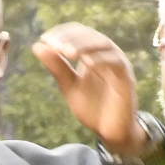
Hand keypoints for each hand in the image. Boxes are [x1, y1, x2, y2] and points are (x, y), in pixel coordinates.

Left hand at [30, 25, 152, 162]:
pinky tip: (85, 63)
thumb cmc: (92, 109)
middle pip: (90, 35)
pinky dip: (100, 59)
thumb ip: (57, 67)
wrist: (110, 132)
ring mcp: (118, 64)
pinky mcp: (126, 77)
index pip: (78, 32)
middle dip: (70, 38)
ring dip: (84, 46)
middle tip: (54, 45)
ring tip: (66, 52)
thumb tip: (37, 46)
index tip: (44, 39)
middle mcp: (107, 54)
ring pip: (103, 44)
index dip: (62, 33)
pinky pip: (115, 61)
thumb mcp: (69, 86)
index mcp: (93, 54)